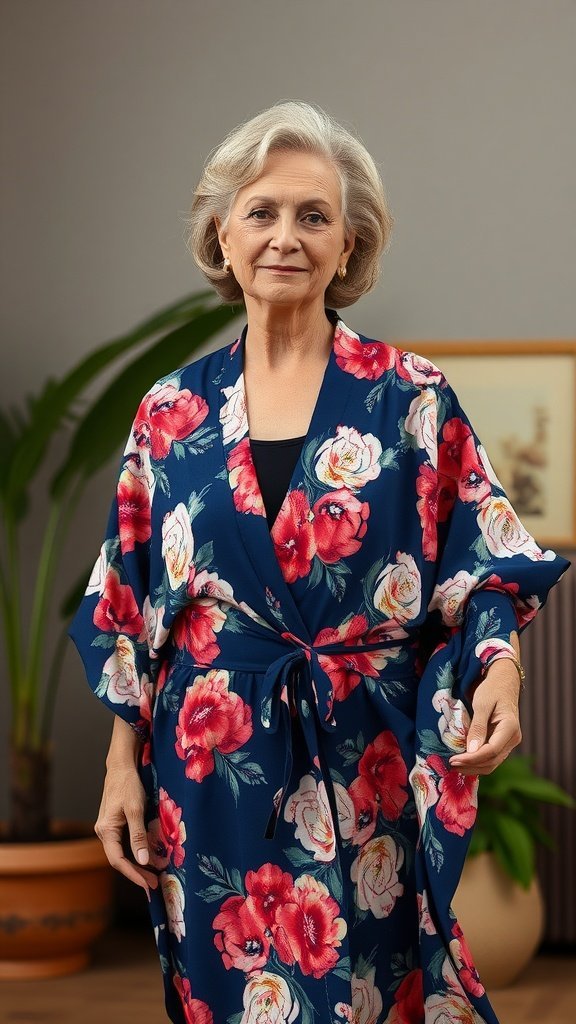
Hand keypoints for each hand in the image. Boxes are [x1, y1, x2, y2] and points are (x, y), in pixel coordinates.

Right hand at [94, 763, 158, 899]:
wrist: (121, 765)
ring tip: (156, 874)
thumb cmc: (127, 784)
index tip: (148, 885)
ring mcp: (109, 828)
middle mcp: (104, 832)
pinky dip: (137, 852)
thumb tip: (143, 861)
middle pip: (120, 859)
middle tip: (155, 884)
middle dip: (137, 873)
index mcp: (106, 830)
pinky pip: (125, 843)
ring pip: (123, 852)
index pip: (118, 860)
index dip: (133, 874)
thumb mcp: (135, 809)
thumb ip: (138, 836)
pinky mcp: (116, 823)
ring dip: (138, 864)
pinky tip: (149, 856)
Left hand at [448, 658, 521, 774]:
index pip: (491, 751)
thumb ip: (478, 727)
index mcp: (510, 727)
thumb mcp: (482, 704)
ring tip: (454, 765)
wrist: (503, 683)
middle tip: (450, 764)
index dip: (472, 758)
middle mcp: (513, 739)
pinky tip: (463, 761)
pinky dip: (477, 762)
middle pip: (492, 761)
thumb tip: (472, 750)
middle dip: (471, 765)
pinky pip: (491, 758)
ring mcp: (509, 742)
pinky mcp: (503, 743)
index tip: (454, 760)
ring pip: (492, 763)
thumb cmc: (492, 690)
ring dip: (473, 767)